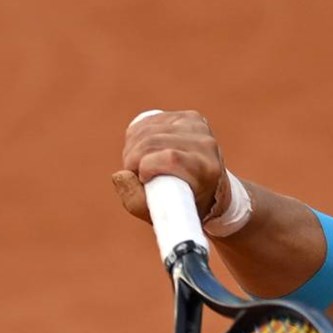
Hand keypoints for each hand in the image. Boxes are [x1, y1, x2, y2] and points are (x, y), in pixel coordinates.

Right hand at [111, 108, 227, 221]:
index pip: (171, 157)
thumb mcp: (162, 216)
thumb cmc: (185, 206)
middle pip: (154, 140)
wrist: (212, 189)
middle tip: (132, 173)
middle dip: (132, 157)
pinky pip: (150, 121)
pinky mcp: (189, 117)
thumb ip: (136, 201)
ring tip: (135, 165)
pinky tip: (140, 149)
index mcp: (208, 171)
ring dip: (131, 147)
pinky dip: (136, 136)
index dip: (146, 166)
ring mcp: (199, 127)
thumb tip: (120, 174)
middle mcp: (207, 145)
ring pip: (148, 129)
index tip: (142, 179)